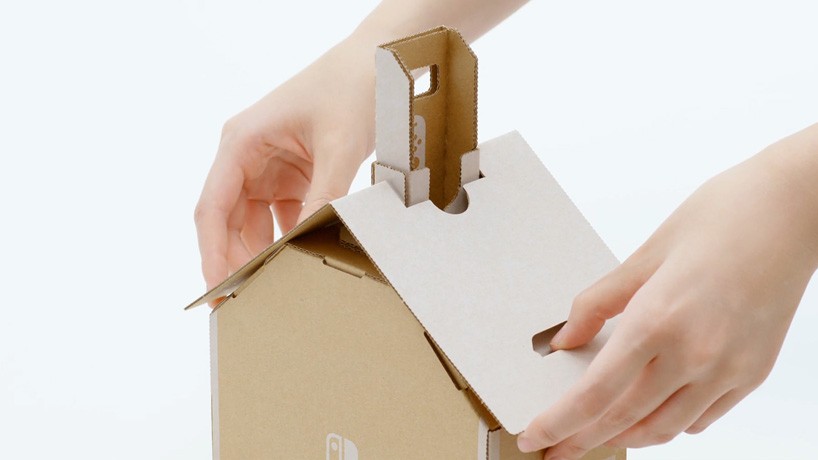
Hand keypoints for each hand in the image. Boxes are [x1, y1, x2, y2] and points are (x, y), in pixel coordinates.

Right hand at [194, 35, 375, 292]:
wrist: (379, 58)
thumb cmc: (351, 84)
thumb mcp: (339, 144)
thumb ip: (324, 194)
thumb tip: (308, 242)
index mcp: (241, 142)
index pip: (213, 207)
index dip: (212, 252)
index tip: (217, 288)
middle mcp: (247, 156)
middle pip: (230, 221)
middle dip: (237, 260)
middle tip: (247, 303)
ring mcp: (270, 166)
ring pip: (256, 223)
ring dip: (266, 253)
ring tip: (276, 289)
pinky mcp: (294, 174)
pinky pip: (284, 216)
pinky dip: (291, 239)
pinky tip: (303, 261)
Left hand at [517, 128, 817, 458]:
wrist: (792, 210)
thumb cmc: (721, 218)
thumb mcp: (645, 255)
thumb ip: (598, 303)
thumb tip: (567, 338)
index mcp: (658, 320)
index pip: (594, 394)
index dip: (558, 423)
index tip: (536, 437)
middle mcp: (694, 354)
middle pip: (623, 419)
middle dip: (582, 440)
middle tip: (556, 450)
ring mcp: (728, 369)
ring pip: (664, 428)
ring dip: (624, 438)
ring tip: (597, 437)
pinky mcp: (752, 373)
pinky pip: (702, 418)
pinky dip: (669, 424)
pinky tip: (651, 414)